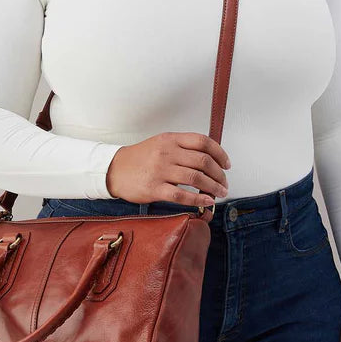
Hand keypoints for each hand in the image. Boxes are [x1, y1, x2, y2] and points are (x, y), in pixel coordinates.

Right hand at [105, 132, 230, 205]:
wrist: (114, 170)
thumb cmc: (139, 159)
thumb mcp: (161, 144)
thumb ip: (182, 147)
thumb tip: (209, 159)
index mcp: (171, 139)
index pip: (203, 142)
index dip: (220, 153)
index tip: (227, 164)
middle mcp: (167, 153)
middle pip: (203, 161)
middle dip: (219, 174)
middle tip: (224, 182)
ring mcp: (161, 171)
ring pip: (196, 178)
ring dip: (213, 187)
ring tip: (220, 193)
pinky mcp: (155, 189)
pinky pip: (182, 196)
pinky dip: (198, 199)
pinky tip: (206, 202)